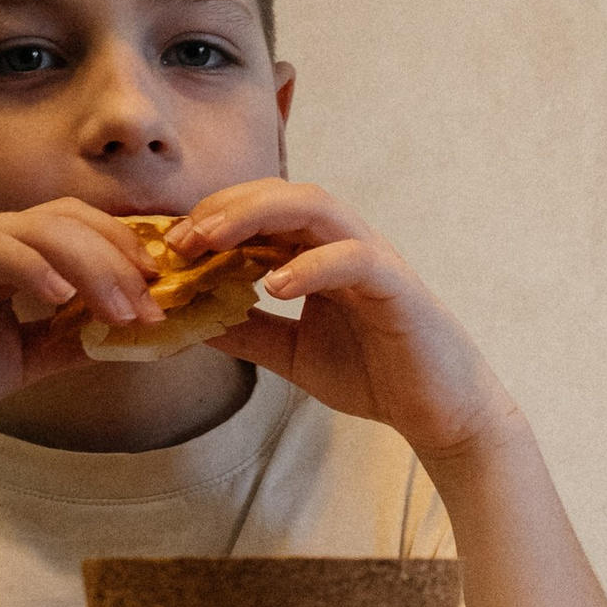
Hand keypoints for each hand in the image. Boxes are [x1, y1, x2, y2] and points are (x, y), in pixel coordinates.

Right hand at [0, 203, 156, 451]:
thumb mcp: (26, 358)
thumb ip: (72, 341)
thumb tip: (132, 337)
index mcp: (10, 251)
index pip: (82, 229)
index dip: (128, 254)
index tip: (166, 294)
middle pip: (71, 220)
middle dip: (122, 259)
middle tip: (154, 304)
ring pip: (40, 229)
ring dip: (91, 266)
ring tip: (121, 310)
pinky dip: (30, 266)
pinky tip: (60, 296)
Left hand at [180, 183, 508, 470]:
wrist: (438, 412)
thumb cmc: (375, 375)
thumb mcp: (291, 353)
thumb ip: (247, 330)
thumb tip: (186, 319)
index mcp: (319, 252)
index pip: (261, 212)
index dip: (212, 218)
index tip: (169, 245)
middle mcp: (345, 243)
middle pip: (281, 194)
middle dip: (225, 207)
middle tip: (180, 238)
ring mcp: (373, 259)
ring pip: (315, 207)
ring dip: (257, 216)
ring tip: (213, 243)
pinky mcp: (398, 287)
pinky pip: (353, 258)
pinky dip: (312, 265)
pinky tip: (275, 284)